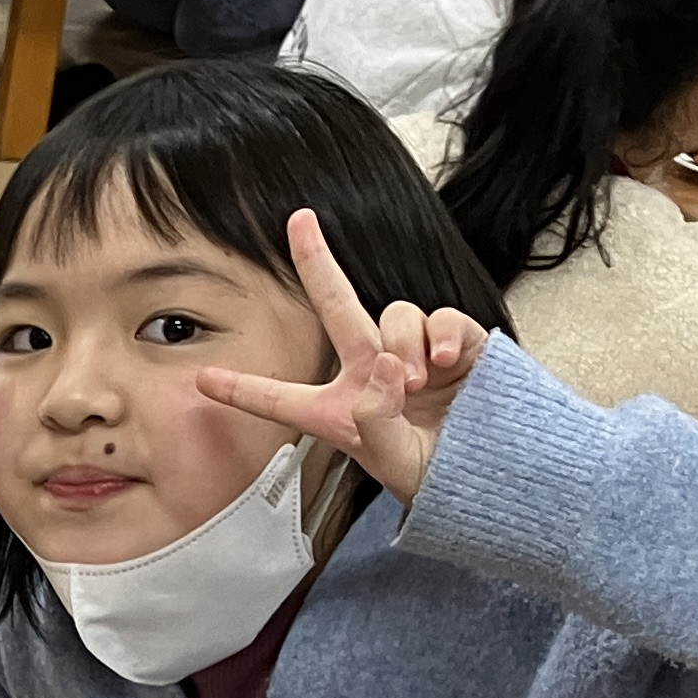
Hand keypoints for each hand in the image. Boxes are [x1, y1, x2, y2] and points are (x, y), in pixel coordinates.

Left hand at [194, 207, 486, 501]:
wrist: (493, 475)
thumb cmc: (437, 477)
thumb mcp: (395, 464)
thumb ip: (376, 422)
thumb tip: (380, 366)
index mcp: (339, 412)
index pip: (283, 399)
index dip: (243, 389)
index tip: (204, 379)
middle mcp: (370, 373)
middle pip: (337, 307)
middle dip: (317, 261)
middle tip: (300, 221)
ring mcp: (412, 354)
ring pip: (392, 315)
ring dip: (401, 344)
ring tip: (416, 384)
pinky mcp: (455, 345)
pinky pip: (439, 318)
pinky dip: (440, 335)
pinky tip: (444, 363)